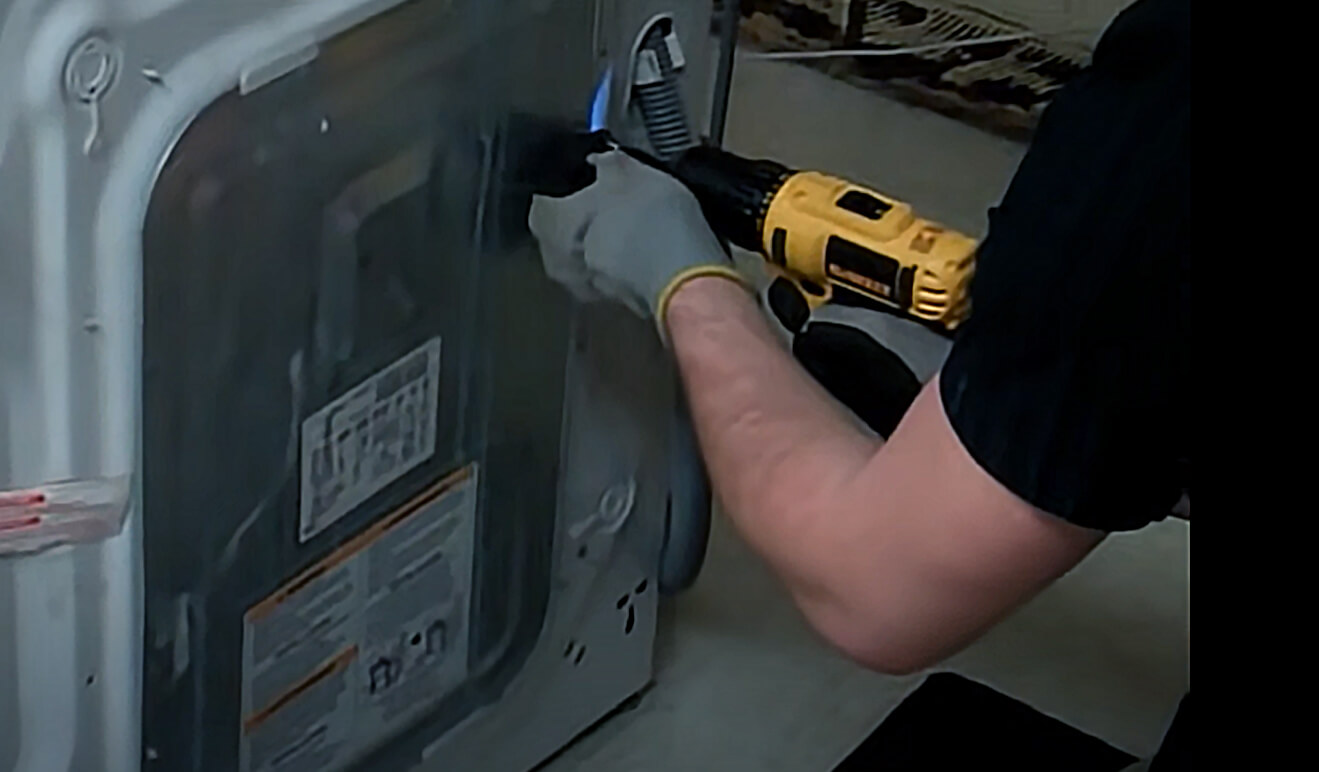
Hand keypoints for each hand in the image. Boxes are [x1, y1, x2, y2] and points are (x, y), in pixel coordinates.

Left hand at [528, 149, 743, 329]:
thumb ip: (607, 163)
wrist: (686, 278)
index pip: (541, 200)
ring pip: (586, 254)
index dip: (561, 186)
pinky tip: (644, 247)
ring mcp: (586, 287)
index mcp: (550, 224)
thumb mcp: (631, 172)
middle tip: (606, 198)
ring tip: (630, 222)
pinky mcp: (615, 302)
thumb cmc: (649, 219)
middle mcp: (557, 260)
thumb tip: (598, 160)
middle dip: (579, 216)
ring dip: (601, 240)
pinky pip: (611, 273)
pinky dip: (621, 260)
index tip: (580, 177)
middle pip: (560, 231)